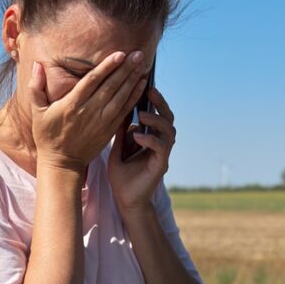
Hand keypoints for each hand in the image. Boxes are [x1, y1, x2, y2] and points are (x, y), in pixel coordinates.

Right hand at [27, 51, 148, 173]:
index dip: (107, 66)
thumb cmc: (47, 135)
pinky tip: (142, 84)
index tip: (119, 54)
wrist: (62, 163)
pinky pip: (125, 110)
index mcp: (72, 104)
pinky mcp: (110, 129)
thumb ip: (36, 87)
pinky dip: (134, 96)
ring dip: (133, 79)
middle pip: (111, 86)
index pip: (92, 80)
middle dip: (125, 68)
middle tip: (138, 53)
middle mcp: (89, 111)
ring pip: (121, 96)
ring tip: (142, 64)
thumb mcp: (37, 112)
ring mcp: (102, 121)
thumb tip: (36, 65)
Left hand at [108, 86, 176, 214]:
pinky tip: (138, 136)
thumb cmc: (121, 176)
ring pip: (168, 131)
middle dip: (160, 103)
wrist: (125, 200)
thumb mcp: (116, 148)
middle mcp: (160, 143)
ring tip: (142, 115)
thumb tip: (115, 107)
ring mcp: (162, 154)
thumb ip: (120, 131)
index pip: (156, 112)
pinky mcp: (161, 166)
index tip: (144, 83)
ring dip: (156, 121)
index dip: (153, 99)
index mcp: (151, 137)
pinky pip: (161, 149)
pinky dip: (150, 140)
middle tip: (150, 91)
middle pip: (168, 117)